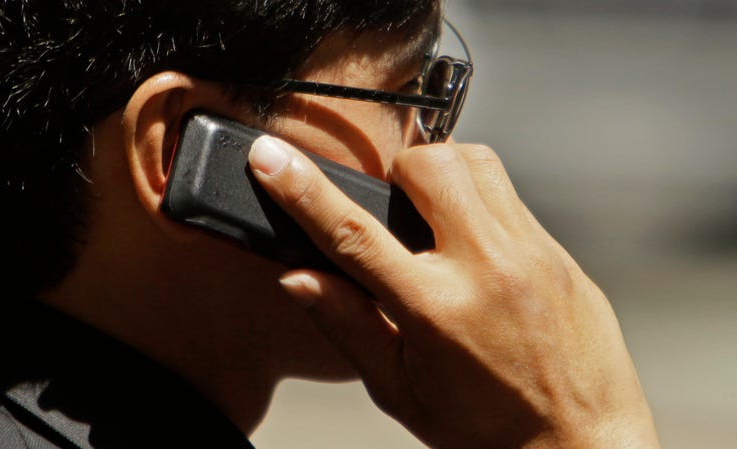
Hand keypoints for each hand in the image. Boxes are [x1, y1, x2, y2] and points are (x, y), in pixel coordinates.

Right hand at [248, 136, 660, 448]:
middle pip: (427, 165)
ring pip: (475, 161)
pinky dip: (480, 199)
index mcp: (435, 310)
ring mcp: (532, 253)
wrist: (580, 444)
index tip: (269, 157)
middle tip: (391, 205)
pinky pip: (510, 195)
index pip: (353, 232)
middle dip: (395, 169)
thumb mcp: (400, 389)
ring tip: (432, 215)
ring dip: (441, 173)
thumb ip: (347, 326)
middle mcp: (488, 268)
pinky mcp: (560, 253)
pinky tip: (473, 242)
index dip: (302, 189)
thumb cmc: (485, 428)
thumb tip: (297, 278)